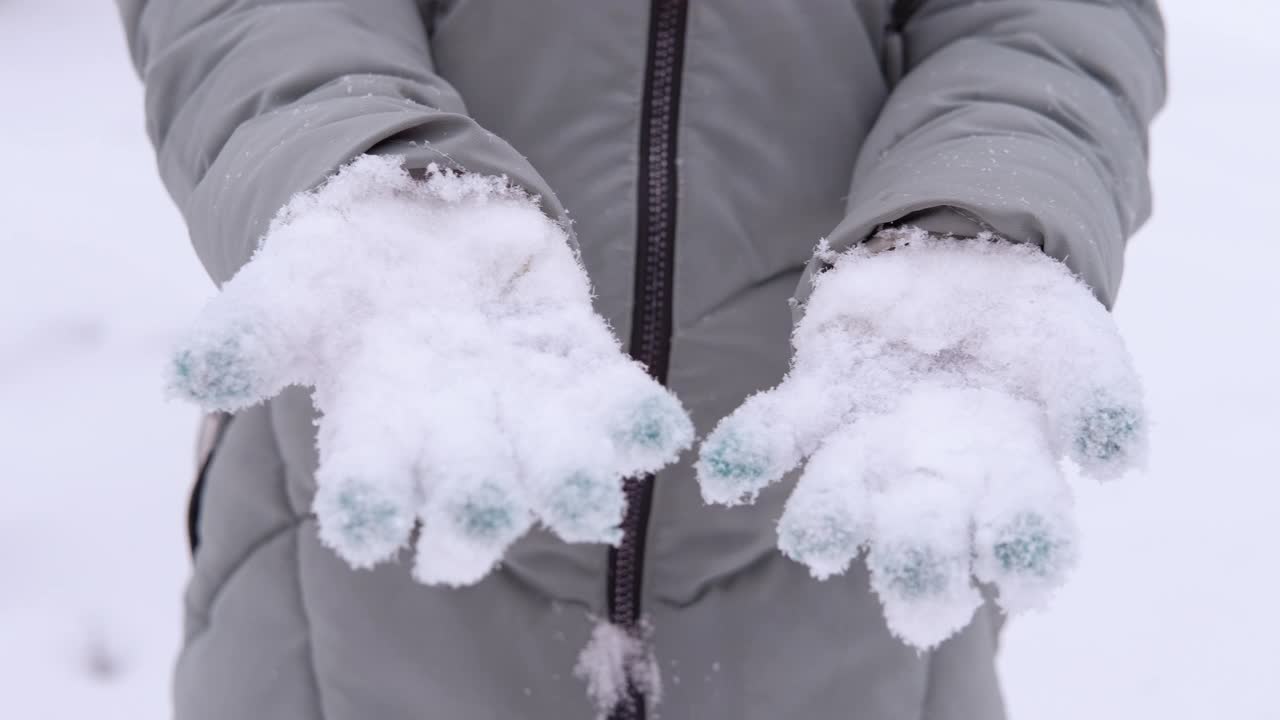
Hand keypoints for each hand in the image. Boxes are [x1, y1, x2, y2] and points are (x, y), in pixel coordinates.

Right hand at [169, 156, 692, 585]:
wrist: (410, 222)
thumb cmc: (337, 274)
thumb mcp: (286, 292)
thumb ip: (246, 334)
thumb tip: (188, 374)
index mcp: (379, 434)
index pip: (370, 486)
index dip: (367, 505)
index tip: (362, 524)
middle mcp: (456, 439)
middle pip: (471, 491)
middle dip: (476, 507)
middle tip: (480, 516)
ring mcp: (523, 404)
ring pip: (551, 459)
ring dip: (569, 481)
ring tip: (584, 499)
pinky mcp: (576, 361)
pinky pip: (610, 398)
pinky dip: (633, 417)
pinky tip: (657, 430)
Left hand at [695, 228, 1145, 647]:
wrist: (961, 258)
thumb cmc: (1029, 321)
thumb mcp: (1079, 345)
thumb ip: (1100, 395)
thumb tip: (1114, 456)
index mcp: (1004, 477)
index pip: (1019, 535)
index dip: (1020, 558)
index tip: (1019, 572)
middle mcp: (928, 480)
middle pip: (920, 541)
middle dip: (916, 567)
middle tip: (919, 596)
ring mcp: (864, 445)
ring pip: (836, 502)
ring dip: (826, 522)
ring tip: (817, 537)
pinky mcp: (814, 399)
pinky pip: (774, 434)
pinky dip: (746, 453)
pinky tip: (723, 472)